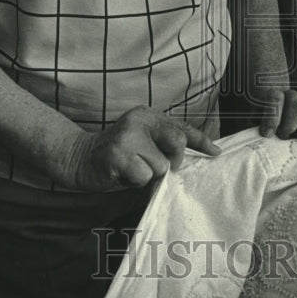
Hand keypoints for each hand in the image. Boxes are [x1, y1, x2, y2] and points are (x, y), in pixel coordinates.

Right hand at [68, 106, 220, 191]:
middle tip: (156, 166)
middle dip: (172, 162)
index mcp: (149, 116)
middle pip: (177, 143)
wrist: (80, 157)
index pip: (182, 127)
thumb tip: (191, 159)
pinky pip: (143, 176)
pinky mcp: (118, 154)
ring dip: (148, 175)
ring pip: (160, 166)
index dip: (202, 141)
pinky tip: (122, 173)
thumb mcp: (143, 141)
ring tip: (131, 169)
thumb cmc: (119, 155)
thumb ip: (163, 144)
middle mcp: (139, 120)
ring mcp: (128, 136)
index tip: (216, 152)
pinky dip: (135, 181)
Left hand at [254, 87, 296, 140]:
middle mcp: (291, 96)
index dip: (272, 116)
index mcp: (273, 96)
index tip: (267, 134)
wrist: (275, 135)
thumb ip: (254, 127)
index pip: (276, 96)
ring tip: (295, 138)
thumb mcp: (254, 127)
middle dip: (289, 124)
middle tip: (282, 136)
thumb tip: (260, 134)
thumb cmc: (262, 131)